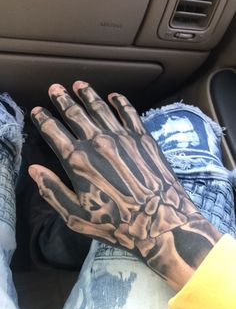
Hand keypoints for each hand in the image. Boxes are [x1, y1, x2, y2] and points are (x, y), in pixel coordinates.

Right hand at [29, 82, 221, 290]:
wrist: (160, 222)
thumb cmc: (117, 224)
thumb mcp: (76, 216)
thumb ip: (53, 190)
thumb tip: (35, 170)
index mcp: (78, 162)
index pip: (54, 132)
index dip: (43, 119)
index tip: (38, 111)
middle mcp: (98, 143)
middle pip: (75, 114)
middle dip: (62, 99)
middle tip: (55, 88)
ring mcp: (122, 138)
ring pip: (100, 108)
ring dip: (88, 94)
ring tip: (79, 84)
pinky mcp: (143, 138)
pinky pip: (129, 112)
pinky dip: (120, 101)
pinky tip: (114, 95)